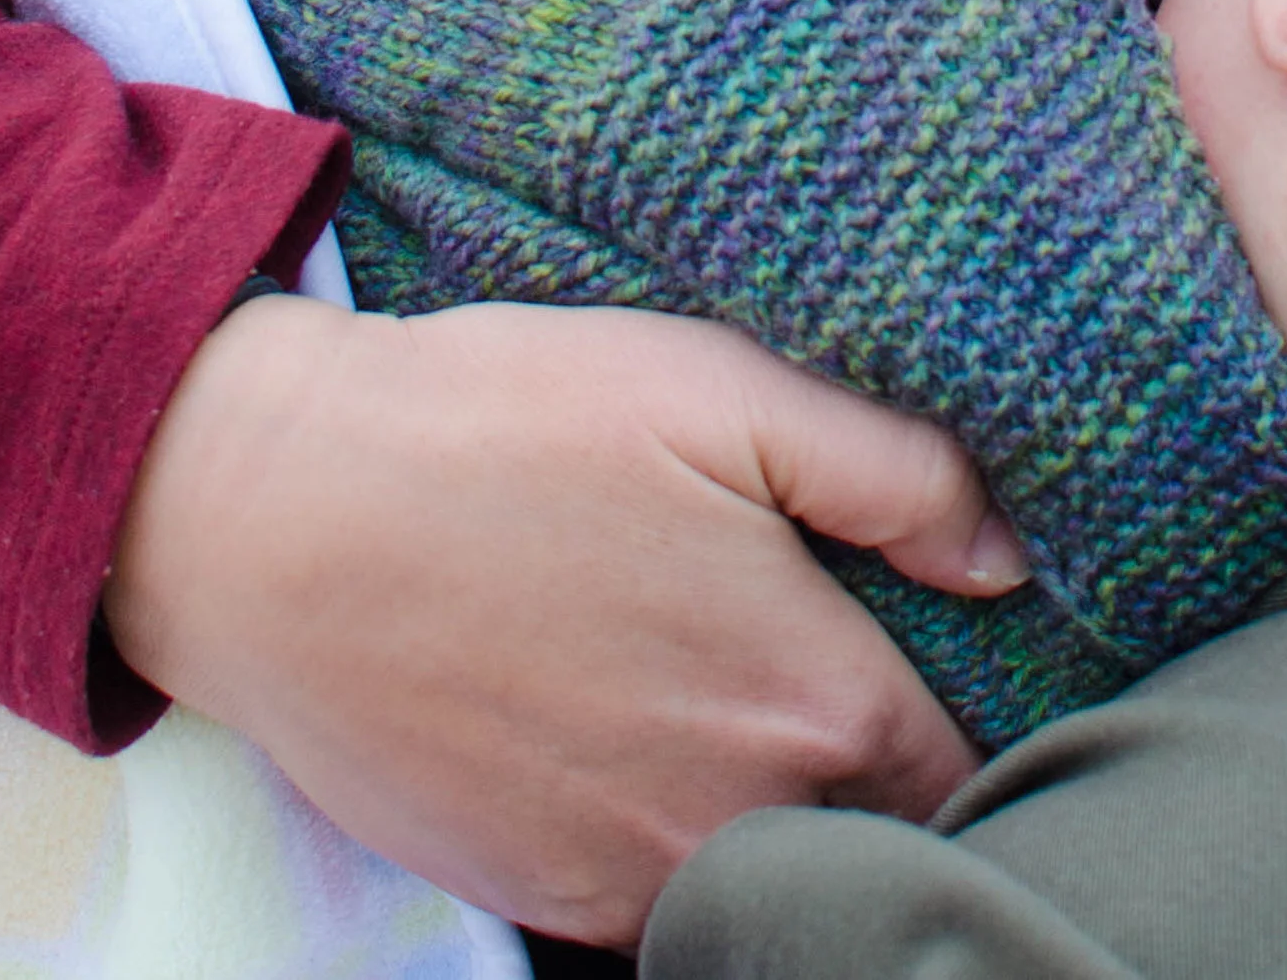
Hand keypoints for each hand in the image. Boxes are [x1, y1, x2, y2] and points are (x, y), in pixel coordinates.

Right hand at [105, 299, 1026, 945]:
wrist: (275, 517)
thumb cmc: (503, 427)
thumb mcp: (722, 385)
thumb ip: (897, 472)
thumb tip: (1011, 558)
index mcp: (813, 703)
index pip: (970, 768)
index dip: (981, 712)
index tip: (955, 653)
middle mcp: (737, 822)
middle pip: (876, 835)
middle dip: (890, 774)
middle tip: (856, 668)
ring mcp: (625, 879)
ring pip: (766, 876)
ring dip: (782, 812)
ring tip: (742, 699)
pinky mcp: (531, 896)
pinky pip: (653, 901)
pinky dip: (676, 842)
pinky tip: (646, 741)